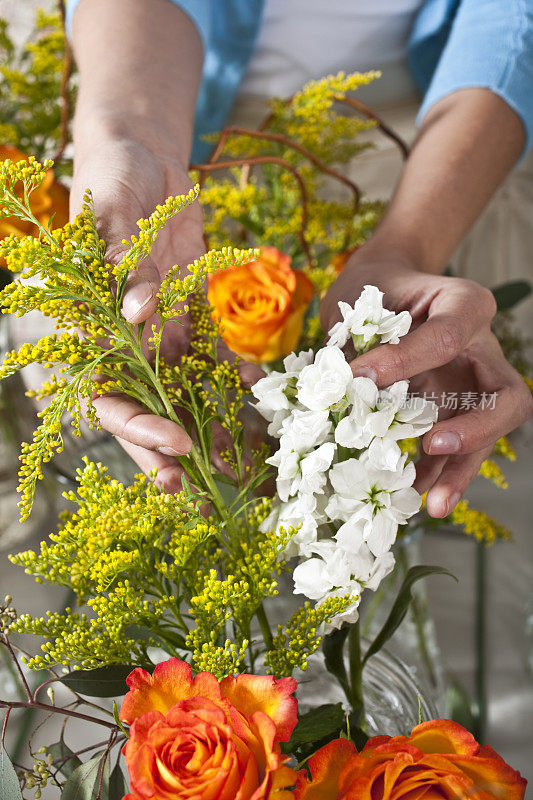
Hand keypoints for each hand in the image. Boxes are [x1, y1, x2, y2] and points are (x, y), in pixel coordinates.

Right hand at [71, 136, 205, 492]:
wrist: (143, 155)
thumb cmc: (111, 178)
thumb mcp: (110, 213)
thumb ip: (118, 263)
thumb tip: (135, 315)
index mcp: (87, 328)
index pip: (104, 395)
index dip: (136, 428)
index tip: (176, 443)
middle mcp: (121, 343)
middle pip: (142, 410)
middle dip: (169, 452)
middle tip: (201, 491)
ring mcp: (155, 335)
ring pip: (179, 395)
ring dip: (206, 429)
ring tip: (238, 466)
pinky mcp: (186, 319)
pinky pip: (210, 359)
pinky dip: (231, 382)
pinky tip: (258, 403)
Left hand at [321, 257, 532, 517]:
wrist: (378, 289)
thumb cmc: (373, 289)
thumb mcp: (363, 301)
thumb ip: (360, 343)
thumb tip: (345, 393)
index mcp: (465, 305)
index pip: (447, 338)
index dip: (404, 360)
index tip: (361, 374)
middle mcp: (480, 350)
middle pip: (506, 397)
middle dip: (476, 429)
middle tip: (434, 446)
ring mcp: (470, 385)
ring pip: (488, 434)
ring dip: (461, 470)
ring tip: (432, 505)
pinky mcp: (451, 410)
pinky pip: (454, 448)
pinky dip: (436, 472)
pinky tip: (413, 495)